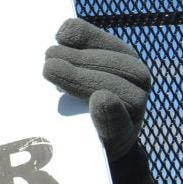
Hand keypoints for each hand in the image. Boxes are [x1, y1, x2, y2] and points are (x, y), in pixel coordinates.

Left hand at [43, 18, 149, 160]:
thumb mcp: (70, 77)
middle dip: (80, 59)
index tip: (60, 35)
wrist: (89, 148)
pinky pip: (122, 123)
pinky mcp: (124, 136)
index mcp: (123, 62)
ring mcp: (134, 110)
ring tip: (52, 71)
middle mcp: (135, 83)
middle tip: (47, 61)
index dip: (87, 37)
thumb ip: (66, 57)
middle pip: (118, 65)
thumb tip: (54, 38)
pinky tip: (101, 99)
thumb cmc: (74, 104)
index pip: (109, 45)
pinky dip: (111, 111)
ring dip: (84, 79)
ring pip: (122, 90)